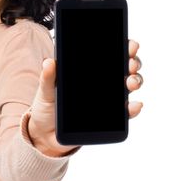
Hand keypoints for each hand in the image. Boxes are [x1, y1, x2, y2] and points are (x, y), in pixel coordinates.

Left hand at [28, 39, 143, 156]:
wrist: (46, 134)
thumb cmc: (46, 107)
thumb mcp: (45, 90)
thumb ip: (47, 77)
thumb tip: (49, 62)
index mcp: (86, 70)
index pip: (108, 54)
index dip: (123, 48)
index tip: (130, 46)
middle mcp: (100, 82)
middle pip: (123, 67)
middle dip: (133, 63)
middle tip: (130, 65)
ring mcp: (106, 99)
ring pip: (128, 86)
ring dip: (135, 81)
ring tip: (130, 83)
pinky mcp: (108, 118)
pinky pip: (125, 112)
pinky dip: (132, 108)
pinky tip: (134, 105)